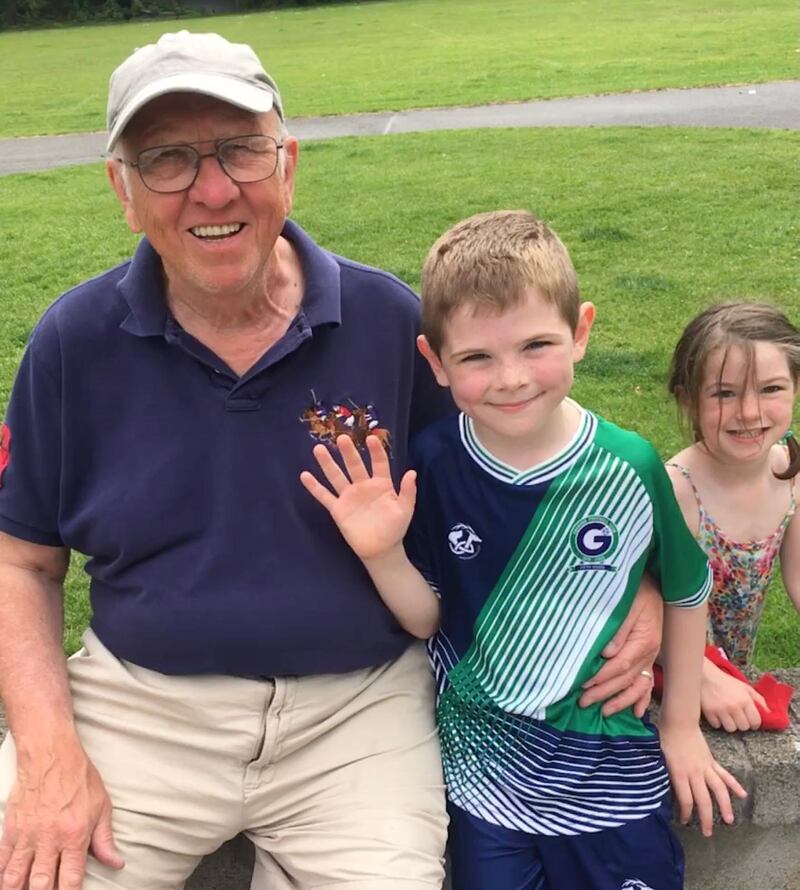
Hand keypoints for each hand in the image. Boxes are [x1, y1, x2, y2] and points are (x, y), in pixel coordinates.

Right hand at [0, 735, 123, 889]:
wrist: (51, 755)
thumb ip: (105, 839)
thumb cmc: (78, 778)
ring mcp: (27, 836)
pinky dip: (2, 875)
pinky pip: (2, 860)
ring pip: (15, 877)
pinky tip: (6, 882)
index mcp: (75, 835)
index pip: (70, 879)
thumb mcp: (102, 806)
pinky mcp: (11, 830)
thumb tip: (116, 862)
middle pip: (40, 883)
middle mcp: (49, 839)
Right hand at [300, 434, 416, 560]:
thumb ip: (408, 492)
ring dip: (327, 463)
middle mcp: (363, 486)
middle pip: (354, 465)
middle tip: (342, 438)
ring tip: (319, 448)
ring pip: (336, 476)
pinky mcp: (338, 509)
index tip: (371, 438)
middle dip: (348, 452)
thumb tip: (412, 472)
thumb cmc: (395, 528)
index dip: (375, 451)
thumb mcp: (405, 510)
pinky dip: (314, 487)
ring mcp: (349, 496)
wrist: (381, 549)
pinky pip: (324, 496)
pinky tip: (305, 475)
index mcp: (381, 484)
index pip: (379, 463)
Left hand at [579, 577, 662, 716]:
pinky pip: (648, 682)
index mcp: (644, 641)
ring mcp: (651, 656)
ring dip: (620, 700)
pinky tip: (636, 713)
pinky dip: (641, 698)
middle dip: (604, 693)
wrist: (658, 584)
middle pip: (625, 679)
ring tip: (604, 712)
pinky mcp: (651, 655)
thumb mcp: (629, 602)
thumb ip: (619, 628)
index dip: (601, 677)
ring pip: (637, 685)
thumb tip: (606, 653)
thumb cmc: (639, 590)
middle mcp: (649, 652)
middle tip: (583, 702)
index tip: (583, 685)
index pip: (619, 665)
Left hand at [660, 723, 746, 836]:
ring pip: (718, 790)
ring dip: (725, 806)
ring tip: (729, 820)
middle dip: (706, 818)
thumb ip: (664, 775)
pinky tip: (743, 794)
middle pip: (703, 800)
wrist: (678, 720)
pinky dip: (734, 785)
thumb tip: (662, 791)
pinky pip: (724, 775)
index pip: (686, 799)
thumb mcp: (659, 758)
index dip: (685, 813)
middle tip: (707, 832)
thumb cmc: (664, 738)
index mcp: (679, 773)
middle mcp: (695, 773)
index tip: (684, 821)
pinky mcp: (711, 761)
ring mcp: (705, 767)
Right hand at [701, 659, 764, 731]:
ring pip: (731, 729)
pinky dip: (717, 722)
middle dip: (742, 723)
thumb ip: (759, 700)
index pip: (756, 722)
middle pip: (744, 727)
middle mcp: (734, 706)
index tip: (750, 721)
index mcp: (745, 700)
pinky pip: (717, 726)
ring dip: (730, 724)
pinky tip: (717, 714)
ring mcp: (721, 710)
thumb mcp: (745, 687)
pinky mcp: (709, 712)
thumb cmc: (726, 682)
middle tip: (738, 717)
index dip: (754, 723)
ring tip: (727, 716)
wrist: (706, 675)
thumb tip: (769, 713)